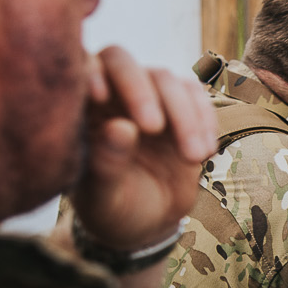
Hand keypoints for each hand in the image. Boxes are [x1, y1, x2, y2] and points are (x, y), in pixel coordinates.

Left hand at [73, 46, 217, 250]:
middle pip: (124, 63)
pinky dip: (205, 120)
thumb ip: (107, 164)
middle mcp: (112, 94)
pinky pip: (196, 95)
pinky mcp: (181, 107)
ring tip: (193, 157)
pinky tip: (206, 152)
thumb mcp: (104, 198)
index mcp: (81, 110)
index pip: (81, 70)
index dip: (91, 72)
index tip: (101, 98)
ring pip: (166, 79)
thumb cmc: (113, 210)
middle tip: (154, 129)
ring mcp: (148, 97)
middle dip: (141, 91)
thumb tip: (120, 127)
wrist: (146, 224)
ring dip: (184, 115)